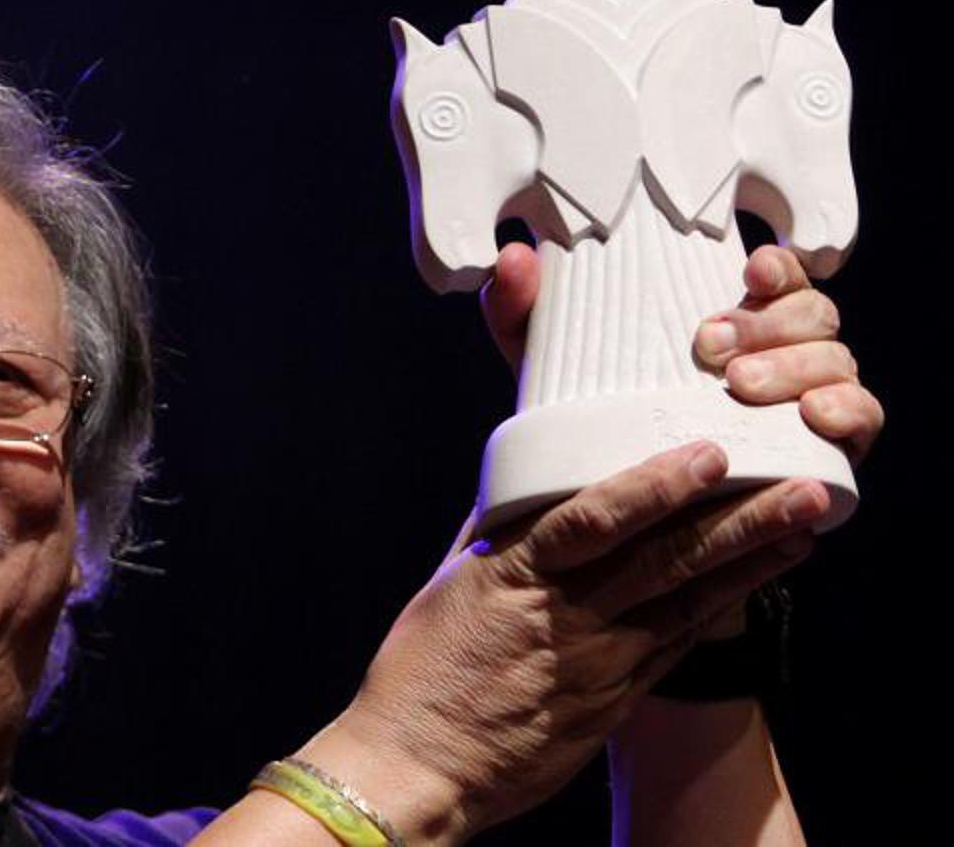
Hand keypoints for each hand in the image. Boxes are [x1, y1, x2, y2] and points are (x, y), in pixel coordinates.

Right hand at [316, 441, 825, 839]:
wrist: (419, 766)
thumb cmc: (420, 671)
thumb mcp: (447, 585)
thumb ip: (490, 532)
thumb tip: (516, 481)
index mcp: (516, 576)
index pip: (596, 520)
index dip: (657, 485)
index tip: (707, 454)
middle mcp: (566, 617)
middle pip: (665, 560)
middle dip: (739, 521)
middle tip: (800, 490)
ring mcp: (597, 665)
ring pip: (686, 605)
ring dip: (749, 565)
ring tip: (802, 531)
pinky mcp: (612, 704)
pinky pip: (674, 649)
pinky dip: (716, 614)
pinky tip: (751, 585)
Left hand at [480, 242, 882, 464]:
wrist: (625, 518)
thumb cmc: (598, 422)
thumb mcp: (556, 365)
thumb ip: (527, 312)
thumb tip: (510, 259)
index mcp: (734, 316)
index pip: (774, 273)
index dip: (775, 266)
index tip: (748, 270)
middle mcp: (783, 349)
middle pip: (812, 313)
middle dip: (771, 323)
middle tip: (713, 347)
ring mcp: (809, 397)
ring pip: (837, 360)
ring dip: (800, 367)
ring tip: (746, 387)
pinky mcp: (827, 449)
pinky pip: (860, 421)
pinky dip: (847, 413)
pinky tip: (815, 420)